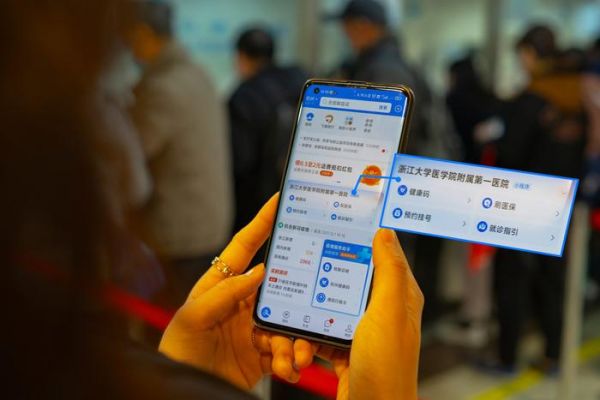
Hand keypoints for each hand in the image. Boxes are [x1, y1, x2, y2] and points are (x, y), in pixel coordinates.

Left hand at [159, 195, 314, 388]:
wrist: (183, 392)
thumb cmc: (179, 351)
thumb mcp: (194, 317)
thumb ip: (226, 293)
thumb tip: (260, 271)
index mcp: (222, 284)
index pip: (245, 247)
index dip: (262, 222)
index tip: (279, 200)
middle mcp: (241, 302)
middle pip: (279, 288)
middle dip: (298, 298)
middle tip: (311, 307)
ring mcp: (253, 328)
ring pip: (288, 322)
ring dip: (296, 340)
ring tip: (297, 358)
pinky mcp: (263, 354)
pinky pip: (287, 350)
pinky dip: (293, 359)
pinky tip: (290, 369)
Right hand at [317, 229, 423, 399]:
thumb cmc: (386, 370)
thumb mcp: (387, 311)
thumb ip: (387, 271)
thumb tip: (384, 233)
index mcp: (398, 297)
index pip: (382, 256)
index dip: (363, 240)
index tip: (339, 227)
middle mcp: (382, 313)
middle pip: (346, 282)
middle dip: (322, 284)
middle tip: (306, 283)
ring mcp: (362, 332)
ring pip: (328, 309)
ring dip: (310, 319)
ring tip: (300, 332)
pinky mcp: (346, 350)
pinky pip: (320, 335)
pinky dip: (307, 342)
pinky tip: (301, 350)